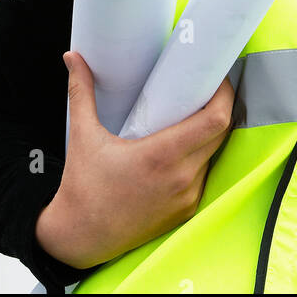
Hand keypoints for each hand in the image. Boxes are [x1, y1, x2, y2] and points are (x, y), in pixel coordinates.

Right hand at [34, 49, 234, 270]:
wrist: (78, 240)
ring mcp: (187, 197)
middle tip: (205, 87)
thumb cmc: (81, 187)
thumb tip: (72, 57)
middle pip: (221, 133)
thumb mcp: (82, 136)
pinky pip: (205, 175)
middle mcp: (181, 178)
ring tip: (196, 112)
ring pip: (214, 154)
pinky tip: (188, 144)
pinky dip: (201, 157)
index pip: (216, 120)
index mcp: (161, 156)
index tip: (215, 77)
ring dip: (211, 133)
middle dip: (219, 107)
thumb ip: (81, 92)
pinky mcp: (186, 211)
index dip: (224, 95)